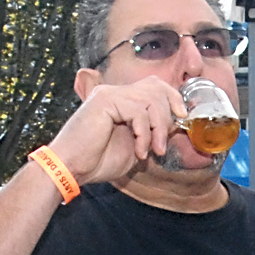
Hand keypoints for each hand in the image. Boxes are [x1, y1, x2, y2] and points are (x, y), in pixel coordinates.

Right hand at [47, 76, 190, 184]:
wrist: (72, 168)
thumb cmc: (99, 161)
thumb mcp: (136, 146)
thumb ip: (152, 132)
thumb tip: (176, 123)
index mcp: (122, 100)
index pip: (155, 85)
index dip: (173, 98)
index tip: (182, 118)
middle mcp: (115, 92)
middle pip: (157, 87)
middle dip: (167, 116)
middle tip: (161, 144)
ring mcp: (109, 94)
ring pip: (151, 99)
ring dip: (157, 129)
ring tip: (152, 151)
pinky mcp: (105, 100)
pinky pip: (138, 110)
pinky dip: (144, 134)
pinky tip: (138, 150)